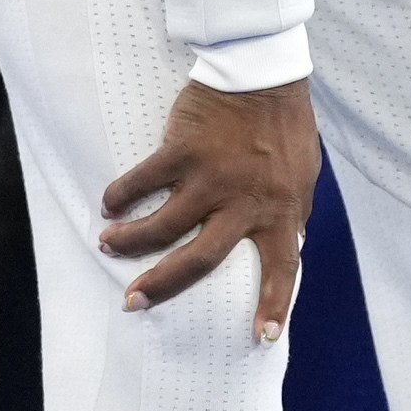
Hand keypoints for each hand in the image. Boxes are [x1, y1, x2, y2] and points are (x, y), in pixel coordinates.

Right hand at [94, 77, 319, 334]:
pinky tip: (109, 204)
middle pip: (199, 260)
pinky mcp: (183, 150)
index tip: (261, 337)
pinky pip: (143, 180)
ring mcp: (211, 178)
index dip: (274, 304)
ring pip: (163, 226)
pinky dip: (122, 195)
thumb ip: (291, 209)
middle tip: (133, 301)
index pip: (284, 267)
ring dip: (131, 242)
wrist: (264, 73)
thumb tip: (289, 241)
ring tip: (109, 245)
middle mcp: (244, 202)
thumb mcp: (302, 174)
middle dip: (163, 285)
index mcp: (281, 210)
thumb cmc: (285, 125)